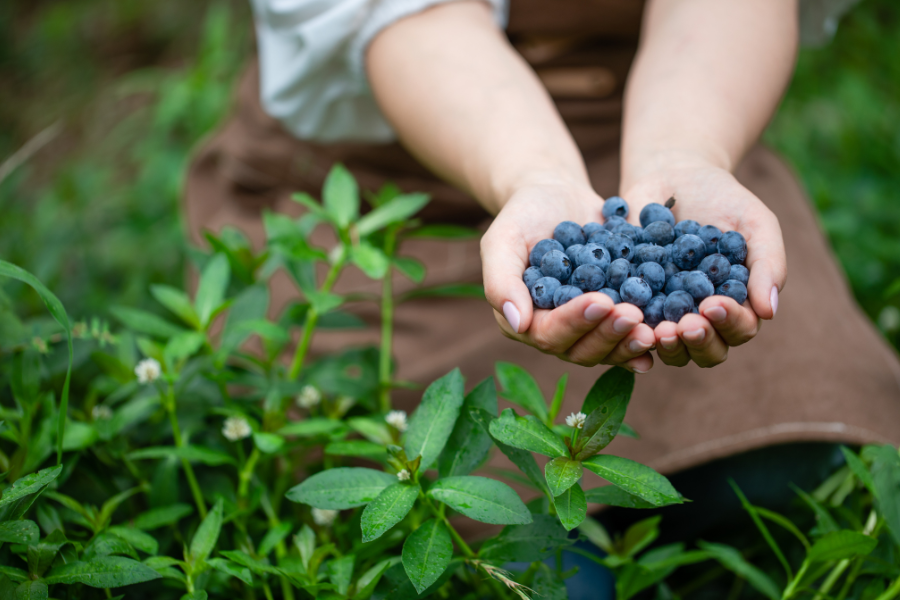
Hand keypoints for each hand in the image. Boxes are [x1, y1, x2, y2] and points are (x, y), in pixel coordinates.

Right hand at [481, 179, 656, 372]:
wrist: (555, 196)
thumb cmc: (522, 215)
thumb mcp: (503, 239)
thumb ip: (501, 280)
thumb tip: (516, 321)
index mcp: (522, 321)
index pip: (548, 333)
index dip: (575, 322)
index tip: (602, 302)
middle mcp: (552, 332)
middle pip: (579, 350)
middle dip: (608, 335)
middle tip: (634, 315)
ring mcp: (583, 328)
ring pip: (605, 349)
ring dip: (628, 342)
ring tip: (652, 329)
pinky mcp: (609, 317)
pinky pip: (625, 336)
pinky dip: (644, 339)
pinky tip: (663, 336)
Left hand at [622, 156, 786, 367]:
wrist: (673, 175)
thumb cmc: (723, 199)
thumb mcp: (755, 222)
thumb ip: (768, 263)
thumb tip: (769, 312)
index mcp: (736, 305)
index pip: (740, 328)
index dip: (728, 323)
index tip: (712, 304)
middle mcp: (700, 318)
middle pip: (704, 351)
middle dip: (697, 342)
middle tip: (684, 326)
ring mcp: (664, 314)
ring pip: (668, 347)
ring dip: (665, 344)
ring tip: (657, 330)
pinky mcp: (631, 303)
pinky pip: (629, 323)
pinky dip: (628, 324)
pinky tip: (623, 314)